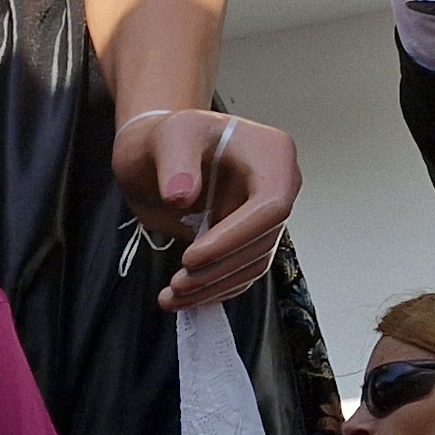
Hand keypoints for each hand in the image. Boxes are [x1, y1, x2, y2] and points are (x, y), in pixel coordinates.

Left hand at [114, 108, 300, 312]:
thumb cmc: (168, 137)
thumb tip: (181, 196)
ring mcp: (264, 218)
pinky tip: (181, 298)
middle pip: (262, 243)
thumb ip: (175, 162)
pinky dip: (212, 290)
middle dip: (219, 269)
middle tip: (177, 282)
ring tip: (172, 296)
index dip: (235, 237)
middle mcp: (278, 189)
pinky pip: (238, 273)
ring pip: (251, 265)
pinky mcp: (246, 241)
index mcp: (273, 157)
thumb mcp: (169, 135)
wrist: (156, 154)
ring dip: (213, 288)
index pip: (271, 207)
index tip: (192, 257)